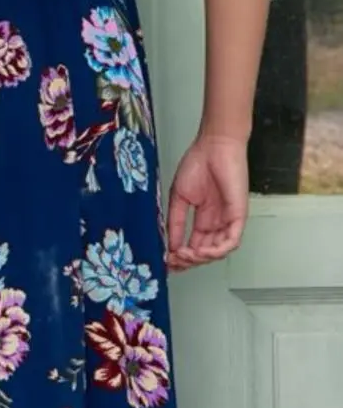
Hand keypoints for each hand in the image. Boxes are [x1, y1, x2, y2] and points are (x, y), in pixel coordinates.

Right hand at [166, 133, 248, 272]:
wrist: (214, 145)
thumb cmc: (199, 163)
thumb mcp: (179, 197)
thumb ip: (175, 221)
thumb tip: (170, 244)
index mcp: (203, 218)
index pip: (195, 246)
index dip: (182, 257)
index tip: (168, 261)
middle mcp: (217, 222)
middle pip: (206, 252)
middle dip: (189, 260)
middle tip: (174, 260)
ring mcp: (228, 219)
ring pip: (219, 251)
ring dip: (201, 258)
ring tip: (185, 254)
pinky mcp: (239, 215)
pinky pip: (232, 241)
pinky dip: (217, 250)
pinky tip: (202, 251)